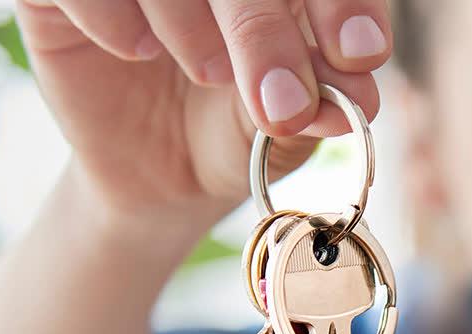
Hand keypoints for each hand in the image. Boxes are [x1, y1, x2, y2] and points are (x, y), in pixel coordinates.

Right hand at [16, 0, 388, 225]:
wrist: (158, 179)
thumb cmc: (233, 132)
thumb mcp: (283, 127)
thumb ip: (319, 100)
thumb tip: (355, 93)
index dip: (344, 1)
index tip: (361, 56)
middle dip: (265, 27)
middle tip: (282, 101)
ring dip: (192, 19)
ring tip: (210, 76)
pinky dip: (109, 13)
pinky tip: (135, 51)